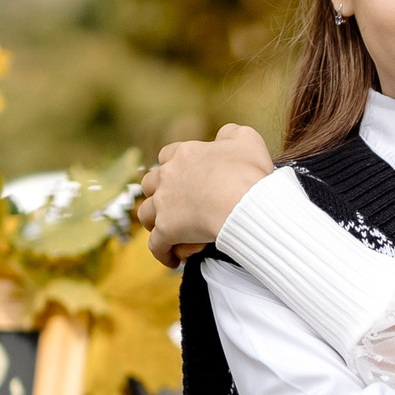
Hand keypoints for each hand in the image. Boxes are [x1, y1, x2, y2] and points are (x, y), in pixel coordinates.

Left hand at [136, 124, 275, 267]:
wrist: (244, 202)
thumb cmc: (249, 172)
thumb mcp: (247, 140)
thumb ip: (232, 133)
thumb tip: (222, 136)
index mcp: (185, 154)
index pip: (167, 155)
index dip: (173, 165)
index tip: (183, 176)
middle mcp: (168, 176)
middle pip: (149, 183)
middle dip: (158, 193)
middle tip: (172, 206)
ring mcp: (164, 204)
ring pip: (146, 214)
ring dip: (155, 223)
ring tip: (169, 233)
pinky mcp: (166, 230)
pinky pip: (156, 245)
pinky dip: (162, 253)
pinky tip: (173, 261)